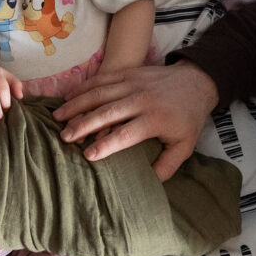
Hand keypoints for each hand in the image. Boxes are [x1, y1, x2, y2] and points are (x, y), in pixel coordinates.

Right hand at [52, 61, 217, 179]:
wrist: (197, 81)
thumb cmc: (188, 118)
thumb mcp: (185, 145)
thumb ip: (167, 165)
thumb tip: (149, 183)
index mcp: (155, 119)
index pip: (126, 133)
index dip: (106, 145)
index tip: (88, 155)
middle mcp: (141, 99)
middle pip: (107, 112)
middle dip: (83, 125)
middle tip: (65, 137)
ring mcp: (133, 83)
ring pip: (99, 93)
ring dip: (77, 105)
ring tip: (58, 117)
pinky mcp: (128, 72)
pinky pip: (102, 78)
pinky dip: (83, 87)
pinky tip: (68, 96)